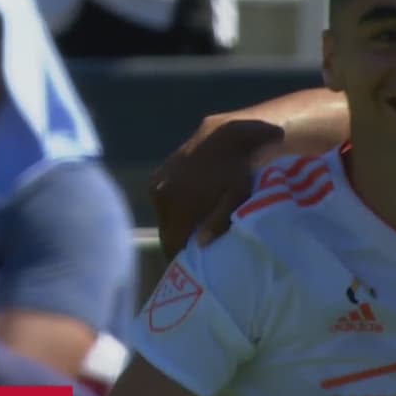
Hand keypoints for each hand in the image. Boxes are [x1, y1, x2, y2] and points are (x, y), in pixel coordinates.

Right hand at [149, 116, 285, 258]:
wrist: (230, 133)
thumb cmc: (238, 168)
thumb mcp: (236, 196)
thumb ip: (217, 222)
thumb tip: (200, 245)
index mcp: (177, 204)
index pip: (172, 244)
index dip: (183, 256)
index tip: (195, 262)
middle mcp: (160, 194)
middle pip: (166, 231)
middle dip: (180, 240)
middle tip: (198, 246)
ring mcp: (157, 182)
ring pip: (164, 216)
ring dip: (177, 223)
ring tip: (197, 225)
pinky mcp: (159, 173)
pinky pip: (164, 200)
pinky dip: (175, 207)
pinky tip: (192, 206)